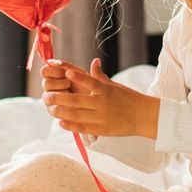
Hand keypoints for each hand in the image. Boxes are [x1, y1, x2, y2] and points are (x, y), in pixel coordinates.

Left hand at [41, 58, 158, 139]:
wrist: (143, 116)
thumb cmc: (128, 98)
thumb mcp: (115, 86)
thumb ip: (100, 76)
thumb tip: (94, 62)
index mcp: (106, 91)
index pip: (90, 82)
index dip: (78, 78)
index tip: (66, 72)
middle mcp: (103, 104)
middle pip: (77, 101)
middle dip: (60, 99)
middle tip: (47, 96)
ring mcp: (101, 118)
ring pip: (77, 115)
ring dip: (62, 112)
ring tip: (51, 108)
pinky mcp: (102, 129)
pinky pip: (83, 127)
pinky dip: (71, 125)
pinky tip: (61, 122)